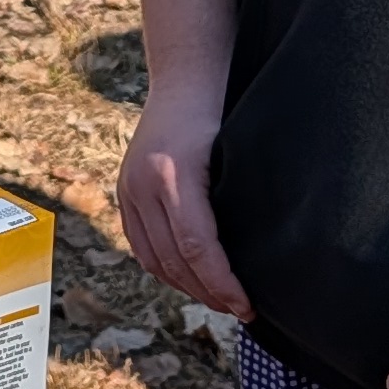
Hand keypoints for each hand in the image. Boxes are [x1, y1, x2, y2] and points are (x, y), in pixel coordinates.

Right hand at [115, 95, 250, 321]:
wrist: (185, 77)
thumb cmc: (224, 111)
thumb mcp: (239, 152)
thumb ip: (241, 201)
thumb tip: (264, 255)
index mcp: (174, 174)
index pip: (197, 248)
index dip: (222, 284)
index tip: (247, 305)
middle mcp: (143, 184)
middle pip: (174, 260)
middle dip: (208, 293)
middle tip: (240, 310)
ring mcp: (129, 188)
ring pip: (154, 259)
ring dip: (186, 286)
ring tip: (218, 300)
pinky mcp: (124, 191)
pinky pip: (140, 245)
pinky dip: (164, 269)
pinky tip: (189, 279)